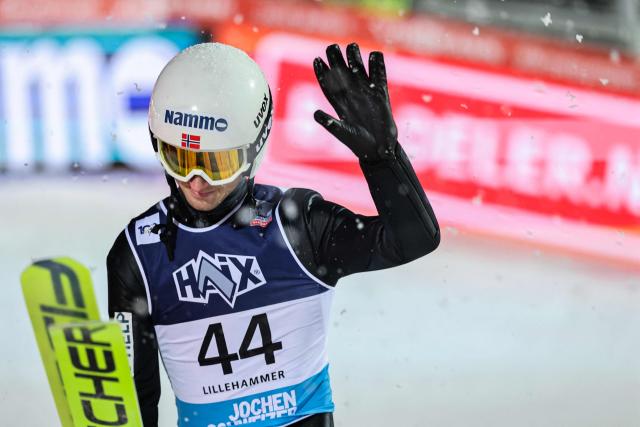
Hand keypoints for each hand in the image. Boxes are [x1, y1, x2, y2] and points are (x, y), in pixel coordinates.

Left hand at [313, 43, 397, 160]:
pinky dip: (378, 66)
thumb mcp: (342, 133)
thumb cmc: (359, 144)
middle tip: (332, 47)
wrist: (378, 150)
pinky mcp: (381, 95)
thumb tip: (316, 113)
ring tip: (351, 46)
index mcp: (340, 104)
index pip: (328, 85)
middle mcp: (352, 96)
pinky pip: (379, 77)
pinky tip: (375, 55)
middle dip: (337, 60)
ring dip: (355, 59)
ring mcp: (366, 93)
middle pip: (342, 73)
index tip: (316, 60)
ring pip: (359, 71)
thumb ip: (330, 123)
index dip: (322, 72)